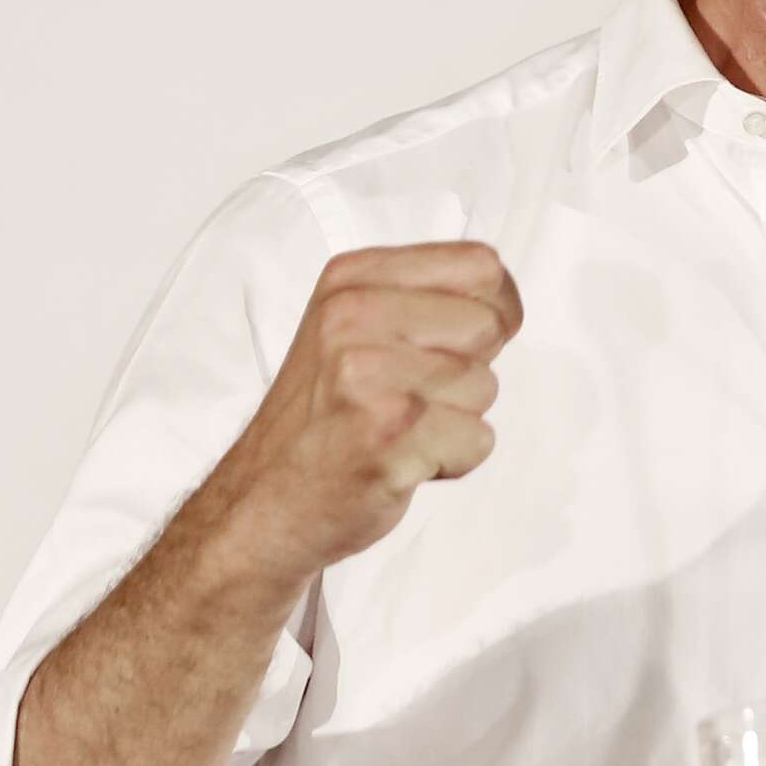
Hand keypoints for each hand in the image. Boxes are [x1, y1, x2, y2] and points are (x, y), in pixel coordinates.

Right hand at [204, 241, 521, 583]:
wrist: (261, 500)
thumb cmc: (322, 417)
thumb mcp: (351, 327)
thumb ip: (422, 300)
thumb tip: (504, 297)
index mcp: (352, 279)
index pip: (480, 265)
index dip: (496, 308)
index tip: (467, 342)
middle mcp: (352, 317)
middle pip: (489, 325)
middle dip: (473, 369)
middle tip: (416, 395)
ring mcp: (366, 375)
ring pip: (486, 387)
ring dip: (457, 420)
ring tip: (399, 429)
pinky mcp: (386, 434)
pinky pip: (478, 440)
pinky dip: (453, 461)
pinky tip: (400, 460)